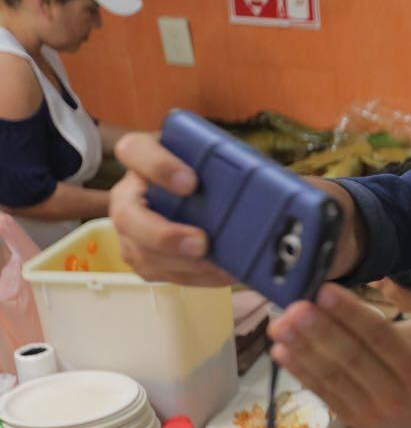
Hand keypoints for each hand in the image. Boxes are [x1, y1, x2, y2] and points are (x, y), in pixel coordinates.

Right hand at [109, 133, 234, 286]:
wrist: (201, 196)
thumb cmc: (207, 172)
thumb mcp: (214, 156)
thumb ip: (229, 154)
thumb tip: (265, 155)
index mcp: (143, 157)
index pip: (134, 151)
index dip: (158, 167)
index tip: (190, 182)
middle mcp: (129, 194)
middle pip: (128, 216)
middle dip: (164, 235)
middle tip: (201, 242)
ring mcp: (131, 230)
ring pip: (142, 253)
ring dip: (183, 264)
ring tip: (218, 265)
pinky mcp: (144, 257)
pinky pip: (162, 274)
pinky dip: (196, 276)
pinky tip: (221, 272)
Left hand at [267, 284, 410, 427]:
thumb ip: (401, 328)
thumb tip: (353, 316)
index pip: (380, 337)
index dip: (349, 314)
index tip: (324, 290)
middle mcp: (396, 396)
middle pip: (351, 358)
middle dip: (318, 330)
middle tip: (294, 306)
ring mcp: (372, 413)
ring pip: (332, 377)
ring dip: (301, 350)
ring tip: (279, 326)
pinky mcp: (354, 422)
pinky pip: (324, 393)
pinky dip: (301, 372)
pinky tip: (282, 352)